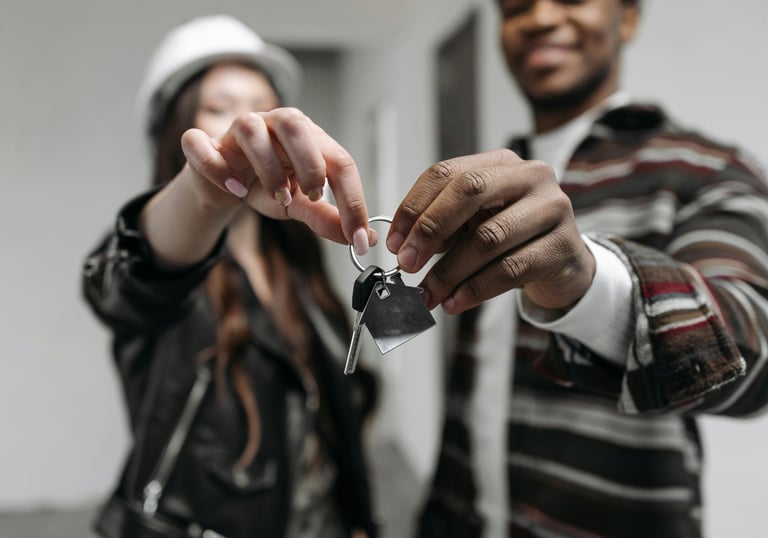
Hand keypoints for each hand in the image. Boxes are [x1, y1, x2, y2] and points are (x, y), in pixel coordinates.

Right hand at [181, 107, 370, 249]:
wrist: (225, 186)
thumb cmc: (268, 186)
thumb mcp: (300, 205)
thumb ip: (326, 218)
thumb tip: (362, 239)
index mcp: (307, 137)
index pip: (338, 159)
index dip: (352, 200)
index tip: (359, 238)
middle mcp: (273, 125)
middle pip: (295, 123)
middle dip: (310, 164)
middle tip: (314, 197)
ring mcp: (236, 130)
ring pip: (250, 128)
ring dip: (268, 167)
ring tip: (278, 197)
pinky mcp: (203, 145)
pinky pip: (200, 144)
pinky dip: (217, 168)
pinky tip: (235, 190)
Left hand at [386, 149, 594, 313]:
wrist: (564, 266)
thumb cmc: (514, 240)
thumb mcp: (475, 225)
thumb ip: (443, 228)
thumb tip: (404, 248)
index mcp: (501, 163)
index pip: (446, 173)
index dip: (414, 207)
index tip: (394, 241)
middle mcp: (530, 177)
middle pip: (470, 191)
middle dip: (430, 230)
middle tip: (407, 264)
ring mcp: (551, 209)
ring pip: (488, 237)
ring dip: (449, 271)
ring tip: (428, 293)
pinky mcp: (561, 246)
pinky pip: (509, 269)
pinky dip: (475, 289)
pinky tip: (455, 301)